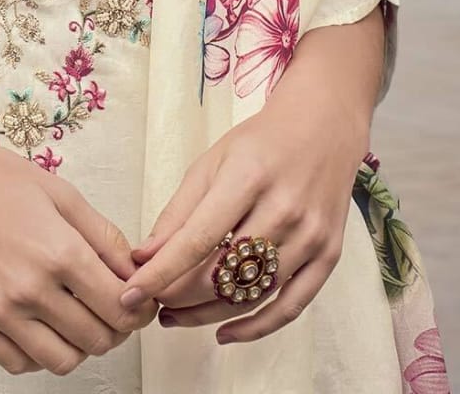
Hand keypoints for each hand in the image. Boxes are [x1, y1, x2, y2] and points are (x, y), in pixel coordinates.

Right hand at [0, 110, 157, 374]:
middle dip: (115, 327)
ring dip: (80, 345)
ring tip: (76, 316)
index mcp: (59, 251)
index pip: (121, 308)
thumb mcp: (56, 190)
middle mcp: (31, 290)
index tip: (139, 300)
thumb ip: (101, 234)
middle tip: (110, 305)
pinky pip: (19, 364)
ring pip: (62, 361)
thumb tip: (133, 269)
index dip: (139, 309)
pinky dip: (39, 352)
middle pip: (98, 339)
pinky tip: (40, 324)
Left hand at [116, 85, 369, 345]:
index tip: (130, 294)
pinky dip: (256, 327)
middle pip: (224, 273)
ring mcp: (311, 235)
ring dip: (207, 314)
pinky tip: (224, 333)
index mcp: (247, 177)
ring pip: (253, 295)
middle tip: (150, 302)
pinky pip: (291, 306)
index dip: (161, 273)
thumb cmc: (259, 142)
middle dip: (179, 296)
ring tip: (175, 315)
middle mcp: (284, 209)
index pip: (198, 239)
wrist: (323, 126)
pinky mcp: (329, 255)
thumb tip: (144, 257)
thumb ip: (178, 211)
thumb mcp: (211, 162)